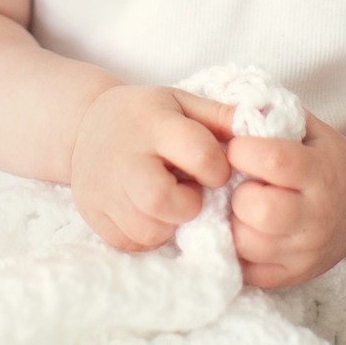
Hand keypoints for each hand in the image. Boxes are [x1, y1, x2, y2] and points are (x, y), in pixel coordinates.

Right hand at [71, 85, 235, 250]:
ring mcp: (104, 189)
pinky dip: (148, 236)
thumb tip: (262, 128)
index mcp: (152, 123)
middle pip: (161, 198)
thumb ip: (220, 116)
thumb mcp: (180, 102)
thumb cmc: (146, 115)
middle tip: (189, 193)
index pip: (200, 154)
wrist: (84, 125)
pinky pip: (130, 243)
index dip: (217, 168)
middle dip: (188, 204)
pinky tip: (151, 214)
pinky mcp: (94, 214)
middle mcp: (124, 157)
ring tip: (169, 203)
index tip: (214, 168)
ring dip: (170, 224)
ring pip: (148, 229)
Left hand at [226, 111, 345, 287]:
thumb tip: (231, 111)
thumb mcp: (312, 130)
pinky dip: (238, 251)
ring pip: (248, 244)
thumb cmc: (331, 161)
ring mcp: (306, 251)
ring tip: (243, 209)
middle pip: (259, 210)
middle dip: (239, 193)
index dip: (243, 151)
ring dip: (234, 223)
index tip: (238, 148)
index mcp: (321, 172)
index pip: (274, 161)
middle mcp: (317, 216)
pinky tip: (246, 230)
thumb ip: (275, 116)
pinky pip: (250, 271)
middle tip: (243, 185)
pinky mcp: (295, 275)